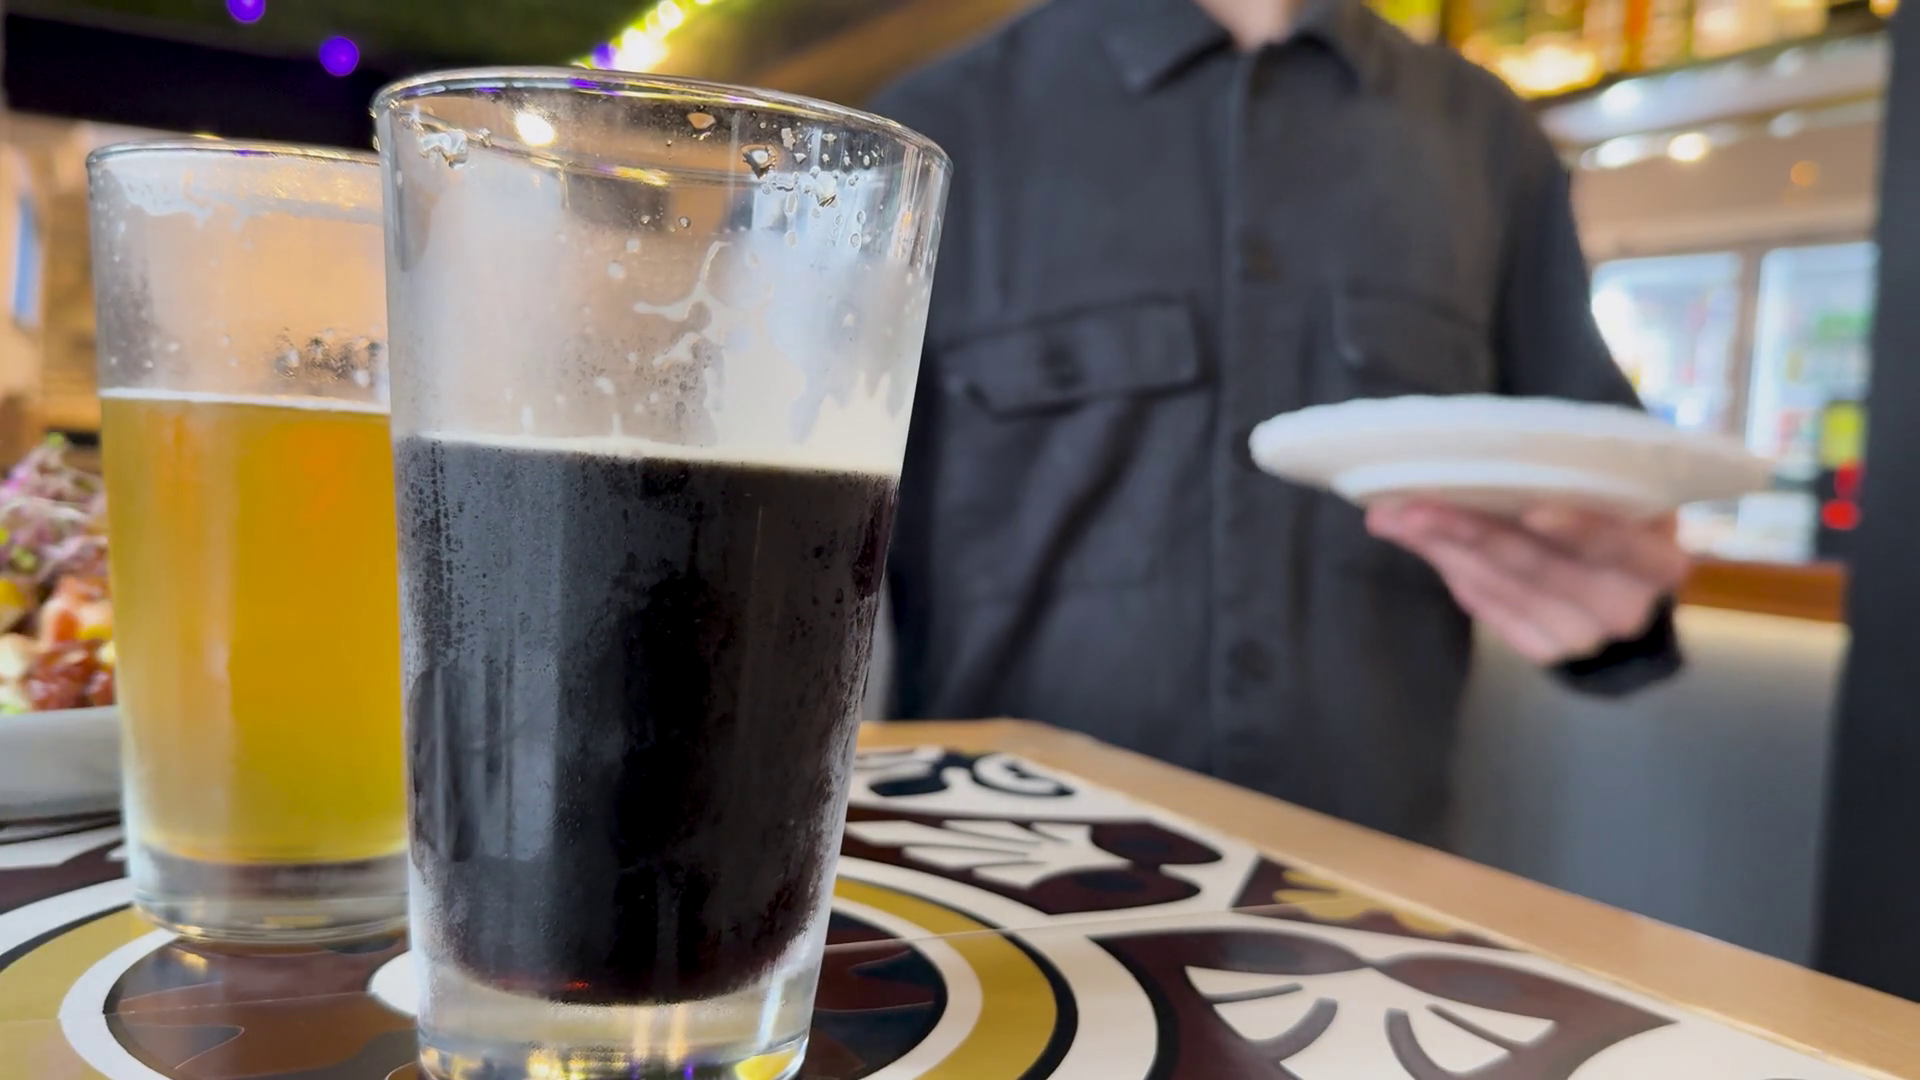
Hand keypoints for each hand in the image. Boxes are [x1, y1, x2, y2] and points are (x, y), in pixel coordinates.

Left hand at [1365, 500, 1690, 665]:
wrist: (1618, 586)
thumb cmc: (1608, 512)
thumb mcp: (1607, 487)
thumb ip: (1558, 469)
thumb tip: (1466, 440)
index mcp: (1657, 559)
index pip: (1621, 546)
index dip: (1581, 530)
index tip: (1533, 510)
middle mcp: (1626, 607)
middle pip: (1541, 568)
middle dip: (1470, 532)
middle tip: (1410, 505)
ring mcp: (1583, 636)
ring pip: (1504, 589)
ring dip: (1444, 549)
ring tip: (1393, 517)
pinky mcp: (1544, 651)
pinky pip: (1489, 610)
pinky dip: (1453, 572)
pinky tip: (1421, 542)